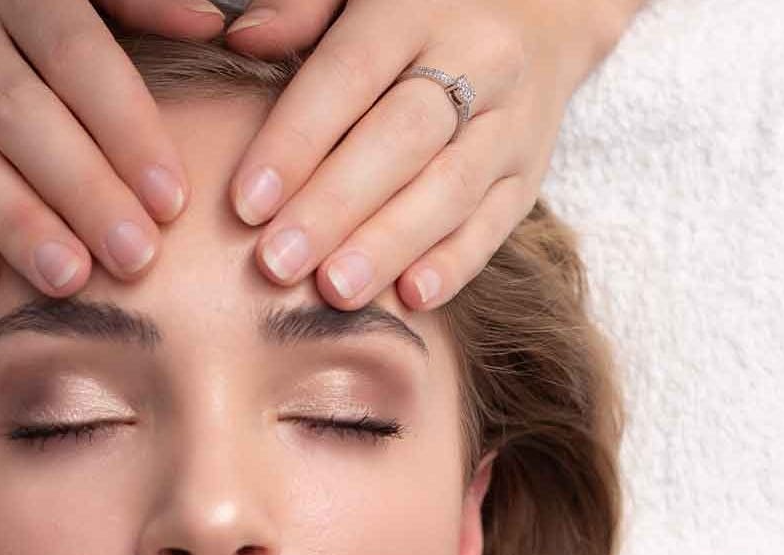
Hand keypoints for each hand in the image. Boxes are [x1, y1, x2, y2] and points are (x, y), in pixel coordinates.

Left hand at [218, 0, 634, 310]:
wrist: (540, 9)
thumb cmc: (415, 6)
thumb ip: (301, 8)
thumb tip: (243, 41)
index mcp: (416, 7)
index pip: (349, 75)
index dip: (296, 141)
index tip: (246, 204)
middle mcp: (477, 59)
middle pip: (403, 139)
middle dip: (337, 206)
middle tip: (279, 263)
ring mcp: (512, 120)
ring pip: (453, 187)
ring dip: (390, 245)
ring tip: (336, 292)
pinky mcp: (530, 171)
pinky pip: (497, 222)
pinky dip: (455, 264)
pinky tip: (412, 298)